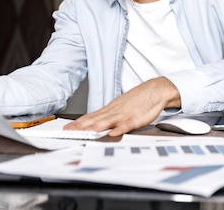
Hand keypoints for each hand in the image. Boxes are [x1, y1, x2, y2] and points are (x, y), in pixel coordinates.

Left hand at [64, 77, 180, 136]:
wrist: (155, 90)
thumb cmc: (139, 100)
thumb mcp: (121, 106)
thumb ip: (110, 115)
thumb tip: (98, 122)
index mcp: (111, 109)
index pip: (91, 116)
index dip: (79, 122)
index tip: (67, 128)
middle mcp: (115, 111)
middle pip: (95, 119)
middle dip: (81, 126)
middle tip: (69, 131)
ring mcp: (124, 114)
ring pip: (107, 121)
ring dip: (96, 127)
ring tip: (85, 132)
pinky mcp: (135, 118)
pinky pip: (126, 125)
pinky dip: (119, 129)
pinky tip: (112, 133)